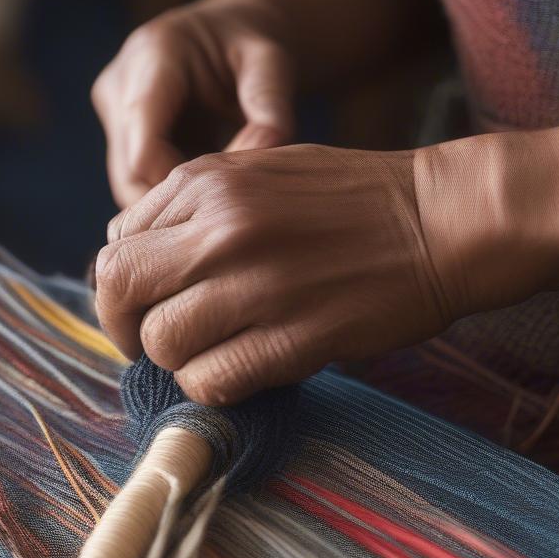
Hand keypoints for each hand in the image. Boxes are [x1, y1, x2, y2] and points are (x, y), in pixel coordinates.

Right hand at [91, 0, 295, 207]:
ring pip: (128, 182)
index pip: (143, 140)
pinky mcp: (118, 130)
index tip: (220, 200)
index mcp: (153, 57)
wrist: (231, 36)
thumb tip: (266, 150)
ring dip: (172, 201)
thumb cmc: (252, 47)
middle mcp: (119, 83)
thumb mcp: (272, 64)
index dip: (175, 183)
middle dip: (176, 200)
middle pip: (130, 171)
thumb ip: (271, 105)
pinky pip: (135, 179)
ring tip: (218, 197)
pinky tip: (205, 189)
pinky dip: (169, 194)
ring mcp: (113, 109)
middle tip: (226, 210)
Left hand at [94, 144, 464, 403]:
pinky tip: (247, 370)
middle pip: (119, 289)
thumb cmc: (357, 197)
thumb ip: (196, 209)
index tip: (152, 305)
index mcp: (206, 180)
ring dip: (180, 359)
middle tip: (158, 345)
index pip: (117, 242)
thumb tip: (147, 263)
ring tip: (218, 352)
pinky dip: (216, 385)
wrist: (441, 220)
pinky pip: (212, 380)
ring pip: (162, 343)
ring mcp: (255, 282)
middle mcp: (219, 227)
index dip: (127, 285)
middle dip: (127, 328)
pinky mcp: (292, 337)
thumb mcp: (263, 171)